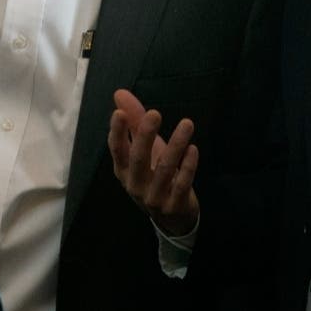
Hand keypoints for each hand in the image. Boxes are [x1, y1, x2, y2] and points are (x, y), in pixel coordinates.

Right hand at [108, 88, 199, 235]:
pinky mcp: (174, 205)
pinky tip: (194, 149)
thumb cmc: (154, 174)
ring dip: (176, 145)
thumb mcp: (144, 149)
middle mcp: (135, 185)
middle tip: (154, 113)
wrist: (172, 217)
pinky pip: (182, 184)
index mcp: (124, 170)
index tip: (119, 113)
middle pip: (138, 159)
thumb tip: (119, 93)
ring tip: (187, 123)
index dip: (117, 132)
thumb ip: (134, 121)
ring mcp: (154, 197)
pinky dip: (188, 166)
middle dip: (145, 136)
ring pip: (165, 170)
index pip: (117, 150)